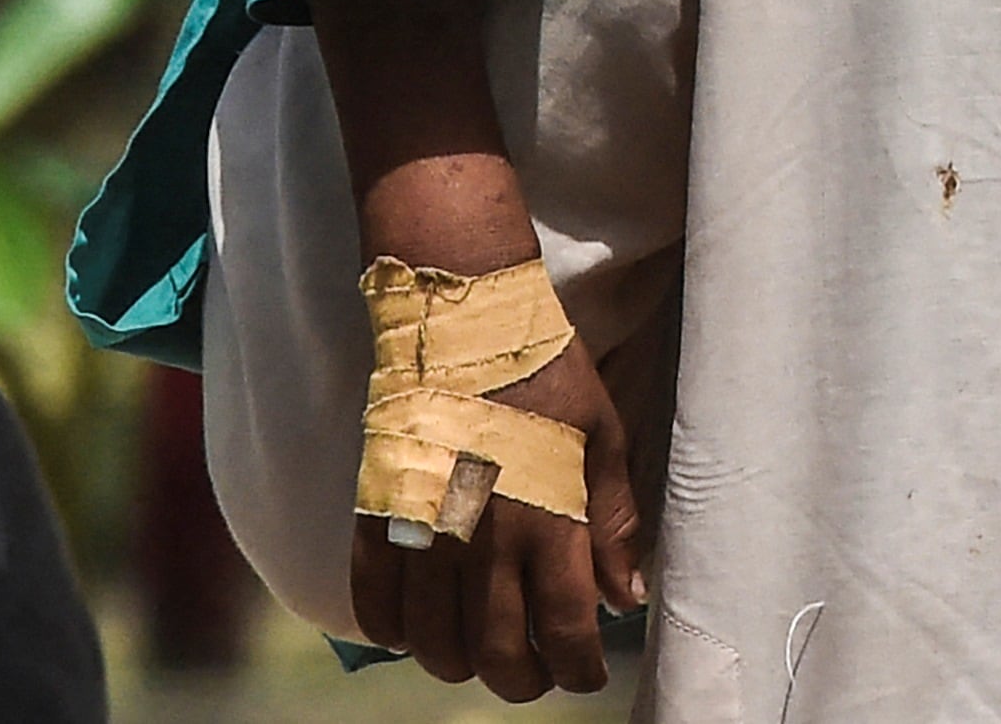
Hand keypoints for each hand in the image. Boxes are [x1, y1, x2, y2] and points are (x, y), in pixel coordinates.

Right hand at [347, 323, 642, 700]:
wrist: (463, 319)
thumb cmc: (545, 373)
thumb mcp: (601, 439)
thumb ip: (612, 523)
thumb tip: (625, 597)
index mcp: (549, 521)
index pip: (566, 634)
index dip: (578, 670)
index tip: (584, 671)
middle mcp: (486, 540)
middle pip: (498, 656)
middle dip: (523, 680)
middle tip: (535, 669)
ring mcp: (427, 532)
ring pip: (436, 645)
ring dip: (462, 664)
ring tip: (480, 650)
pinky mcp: (379, 516)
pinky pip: (375, 606)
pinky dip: (394, 634)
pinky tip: (417, 627)